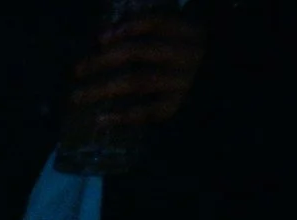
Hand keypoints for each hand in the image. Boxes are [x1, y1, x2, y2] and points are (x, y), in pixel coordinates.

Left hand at [66, 15, 203, 133]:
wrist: (219, 90)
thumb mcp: (175, 40)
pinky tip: (100, 120)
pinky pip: (146, 111)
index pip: (157, 22)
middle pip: (139, 51)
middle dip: (103, 60)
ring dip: (103, 88)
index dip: (128, 26)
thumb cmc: (183, 62)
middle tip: (76, 70)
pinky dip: (122, 116)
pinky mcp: (178, 105)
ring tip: (77, 96)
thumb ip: (148, 37)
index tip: (101, 37)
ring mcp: (183, 81)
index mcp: (187, 31)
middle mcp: (187, 53)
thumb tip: (102, 39)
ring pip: (138, 81)